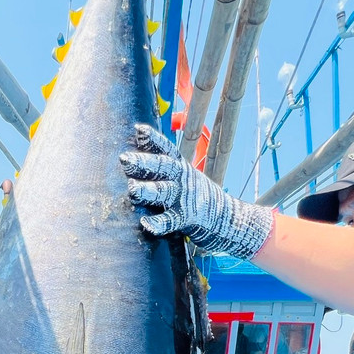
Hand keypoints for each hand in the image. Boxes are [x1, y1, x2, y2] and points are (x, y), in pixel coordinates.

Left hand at [120, 123, 274, 259]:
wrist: (228, 218)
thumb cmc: (199, 197)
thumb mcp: (187, 177)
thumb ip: (167, 170)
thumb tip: (137, 162)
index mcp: (181, 167)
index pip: (166, 149)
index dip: (152, 139)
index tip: (138, 129)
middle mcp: (182, 179)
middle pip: (162, 167)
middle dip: (143, 163)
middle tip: (125, 159)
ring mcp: (184, 198)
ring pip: (163, 191)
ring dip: (147, 190)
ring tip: (132, 189)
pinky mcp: (187, 218)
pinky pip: (170, 220)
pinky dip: (158, 223)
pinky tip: (146, 224)